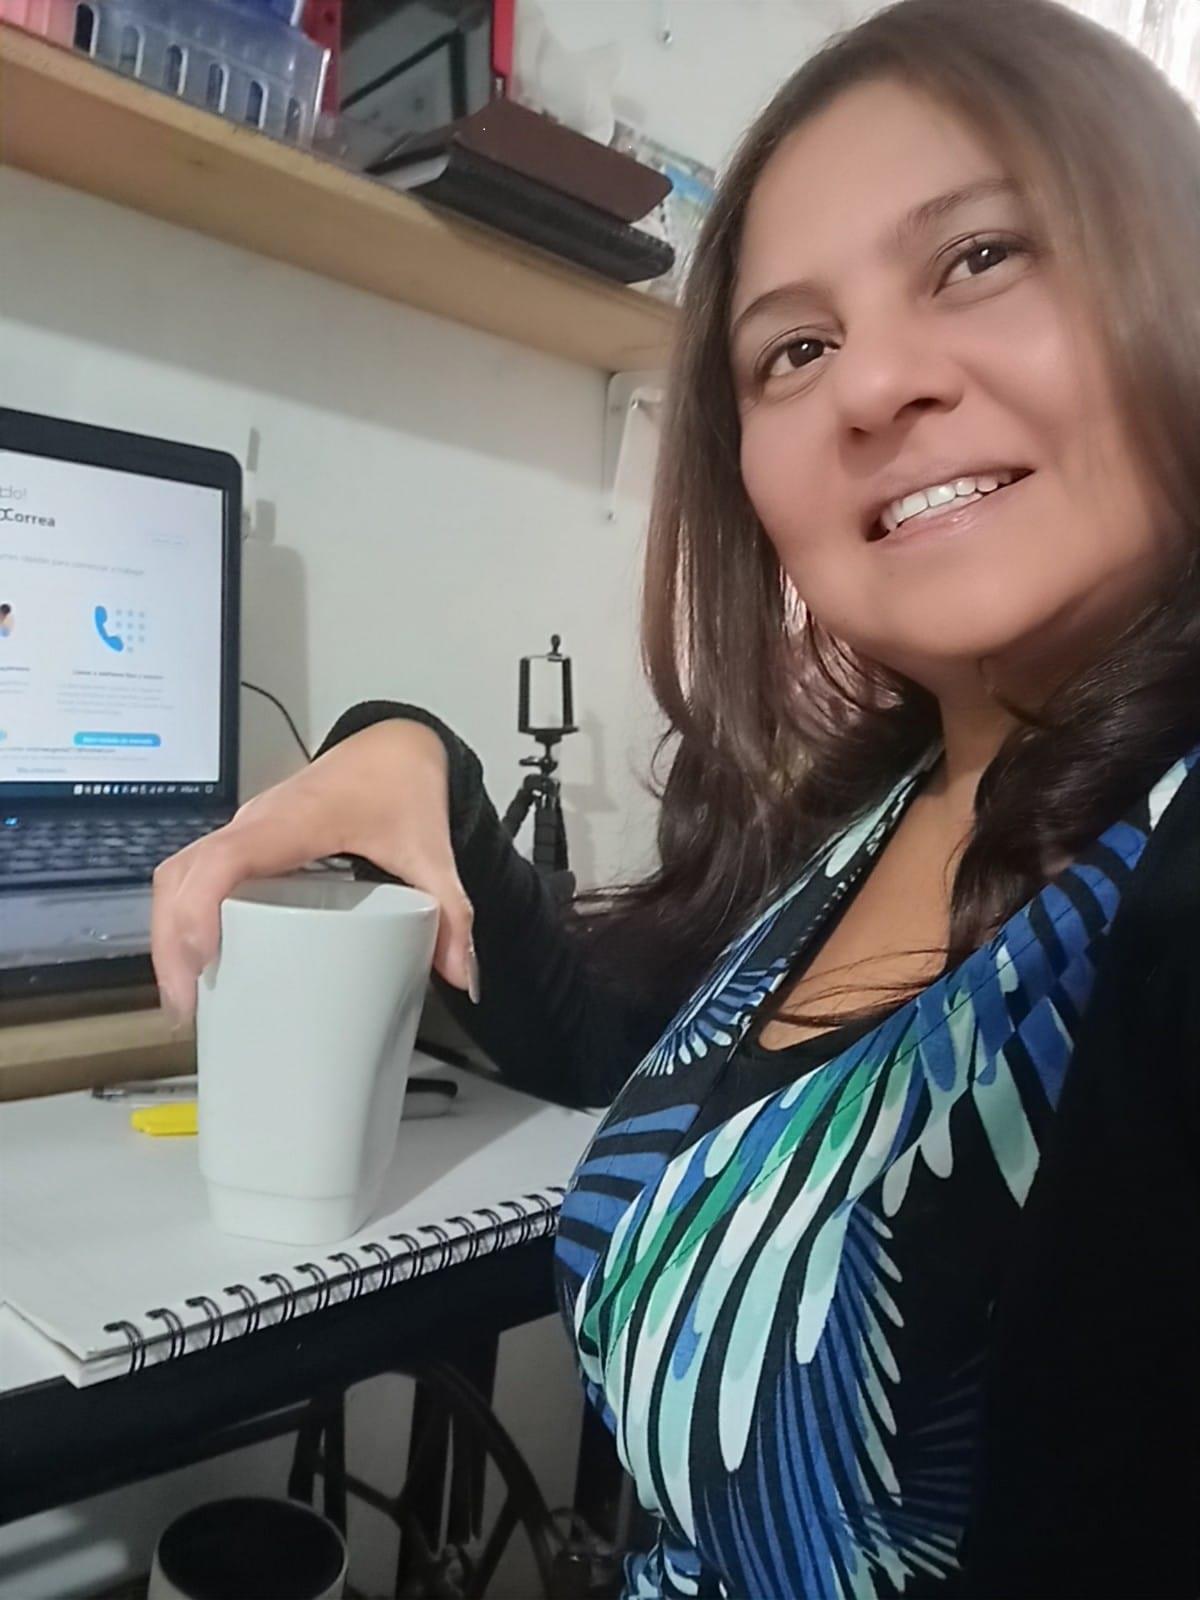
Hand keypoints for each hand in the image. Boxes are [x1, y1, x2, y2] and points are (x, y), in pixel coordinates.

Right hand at [151, 721, 476, 1021]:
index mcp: (296, 821)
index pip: (225, 859)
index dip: (200, 910)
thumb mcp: (432, 852)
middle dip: (172, 941)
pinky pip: (193, 873)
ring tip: (187, 996)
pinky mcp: (243, 840)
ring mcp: (243, 829)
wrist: (392, 747)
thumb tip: (464, 977)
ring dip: (169, 932)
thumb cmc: (401, 789)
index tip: (205, 964)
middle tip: (189, 1006)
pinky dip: (182, 916)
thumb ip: (451, 912)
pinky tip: (197, 963)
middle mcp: (256, 822)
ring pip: (178, 874)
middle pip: (183, 875)